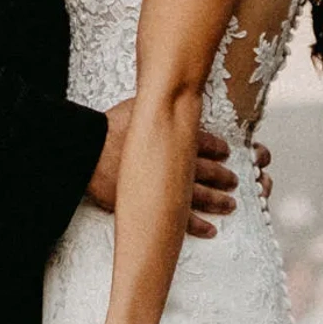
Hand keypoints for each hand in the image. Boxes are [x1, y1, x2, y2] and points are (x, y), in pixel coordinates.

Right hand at [91, 99, 237, 238]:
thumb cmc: (109, 129)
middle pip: (209, 171)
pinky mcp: (155, 206)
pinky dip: (198, 225)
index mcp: (176, 138)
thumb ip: (157, 106)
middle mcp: (178, 164)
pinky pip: (182, 219)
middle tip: (233, 181)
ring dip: (219, 201)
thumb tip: (166, 95)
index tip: (225, 152)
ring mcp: (169, 188)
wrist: (89, 151)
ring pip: (202, 196)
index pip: (205, 143)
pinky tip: (210, 229)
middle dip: (223, 176)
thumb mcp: (138, 107)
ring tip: (229, 204)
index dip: (218, 148)